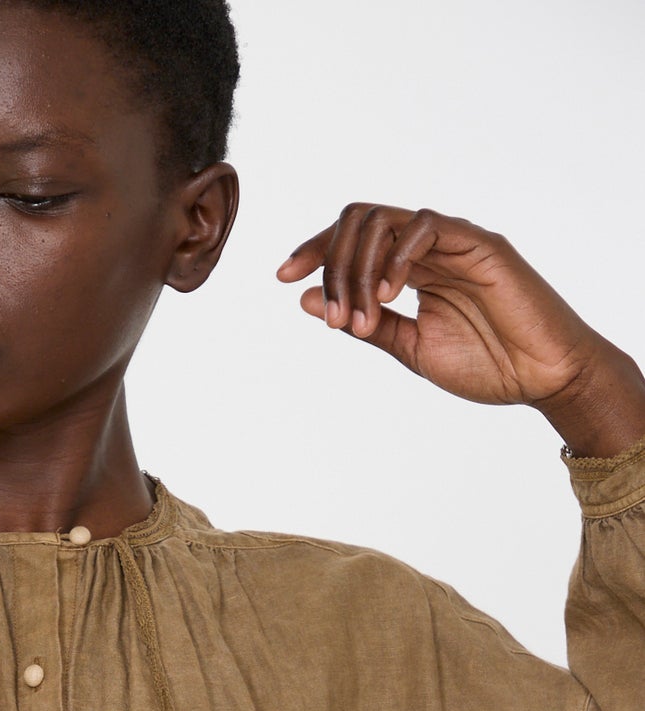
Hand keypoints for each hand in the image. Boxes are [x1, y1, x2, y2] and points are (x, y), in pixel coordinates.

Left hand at [277, 205, 644, 457]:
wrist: (541, 377)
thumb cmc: (485, 364)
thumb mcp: (409, 349)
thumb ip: (363, 323)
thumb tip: (304, 301)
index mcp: (409, 270)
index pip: (351, 240)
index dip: (313, 251)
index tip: (282, 277)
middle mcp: (427, 248)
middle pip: (359, 222)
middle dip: (330, 264)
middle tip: (329, 316)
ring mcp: (453, 242)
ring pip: (386, 221)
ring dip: (358, 268)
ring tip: (359, 316)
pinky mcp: (480, 243)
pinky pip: (428, 227)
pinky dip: (398, 255)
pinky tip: (388, 294)